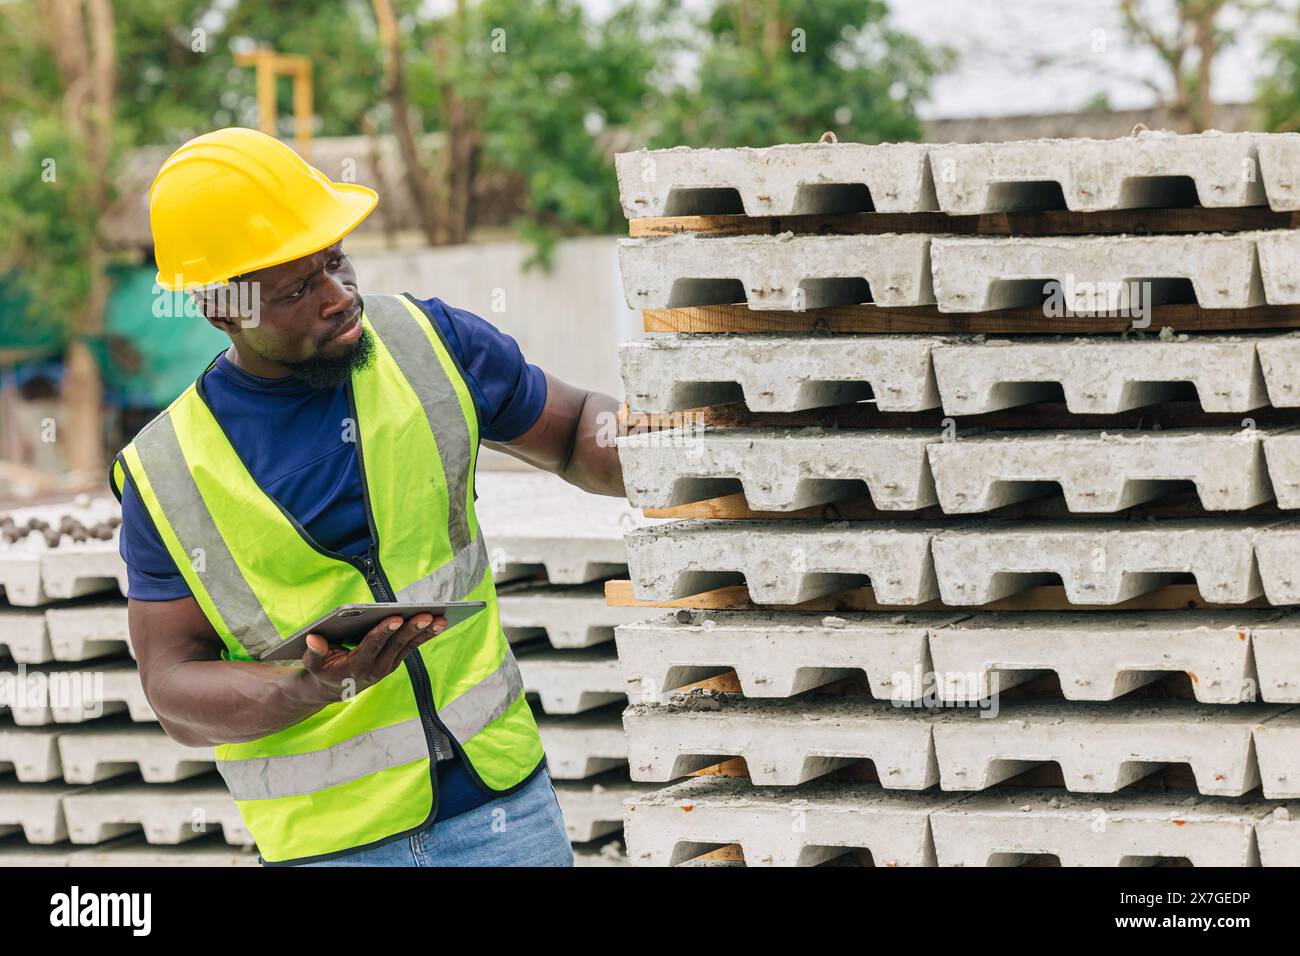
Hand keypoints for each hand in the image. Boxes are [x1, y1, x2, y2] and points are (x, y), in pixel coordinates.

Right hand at [300, 613, 448, 697]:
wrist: (335, 688)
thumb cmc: (323, 670)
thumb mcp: (313, 663)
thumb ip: (314, 651)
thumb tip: (313, 638)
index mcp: (356, 666)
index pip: (372, 645)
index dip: (384, 631)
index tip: (396, 618)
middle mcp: (376, 668)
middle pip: (396, 644)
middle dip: (412, 628)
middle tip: (427, 615)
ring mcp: (388, 665)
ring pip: (409, 646)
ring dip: (426, 632)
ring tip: (442, 618)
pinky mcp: (395, 660)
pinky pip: (413, 646)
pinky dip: (426, 634)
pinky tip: (439, 621)